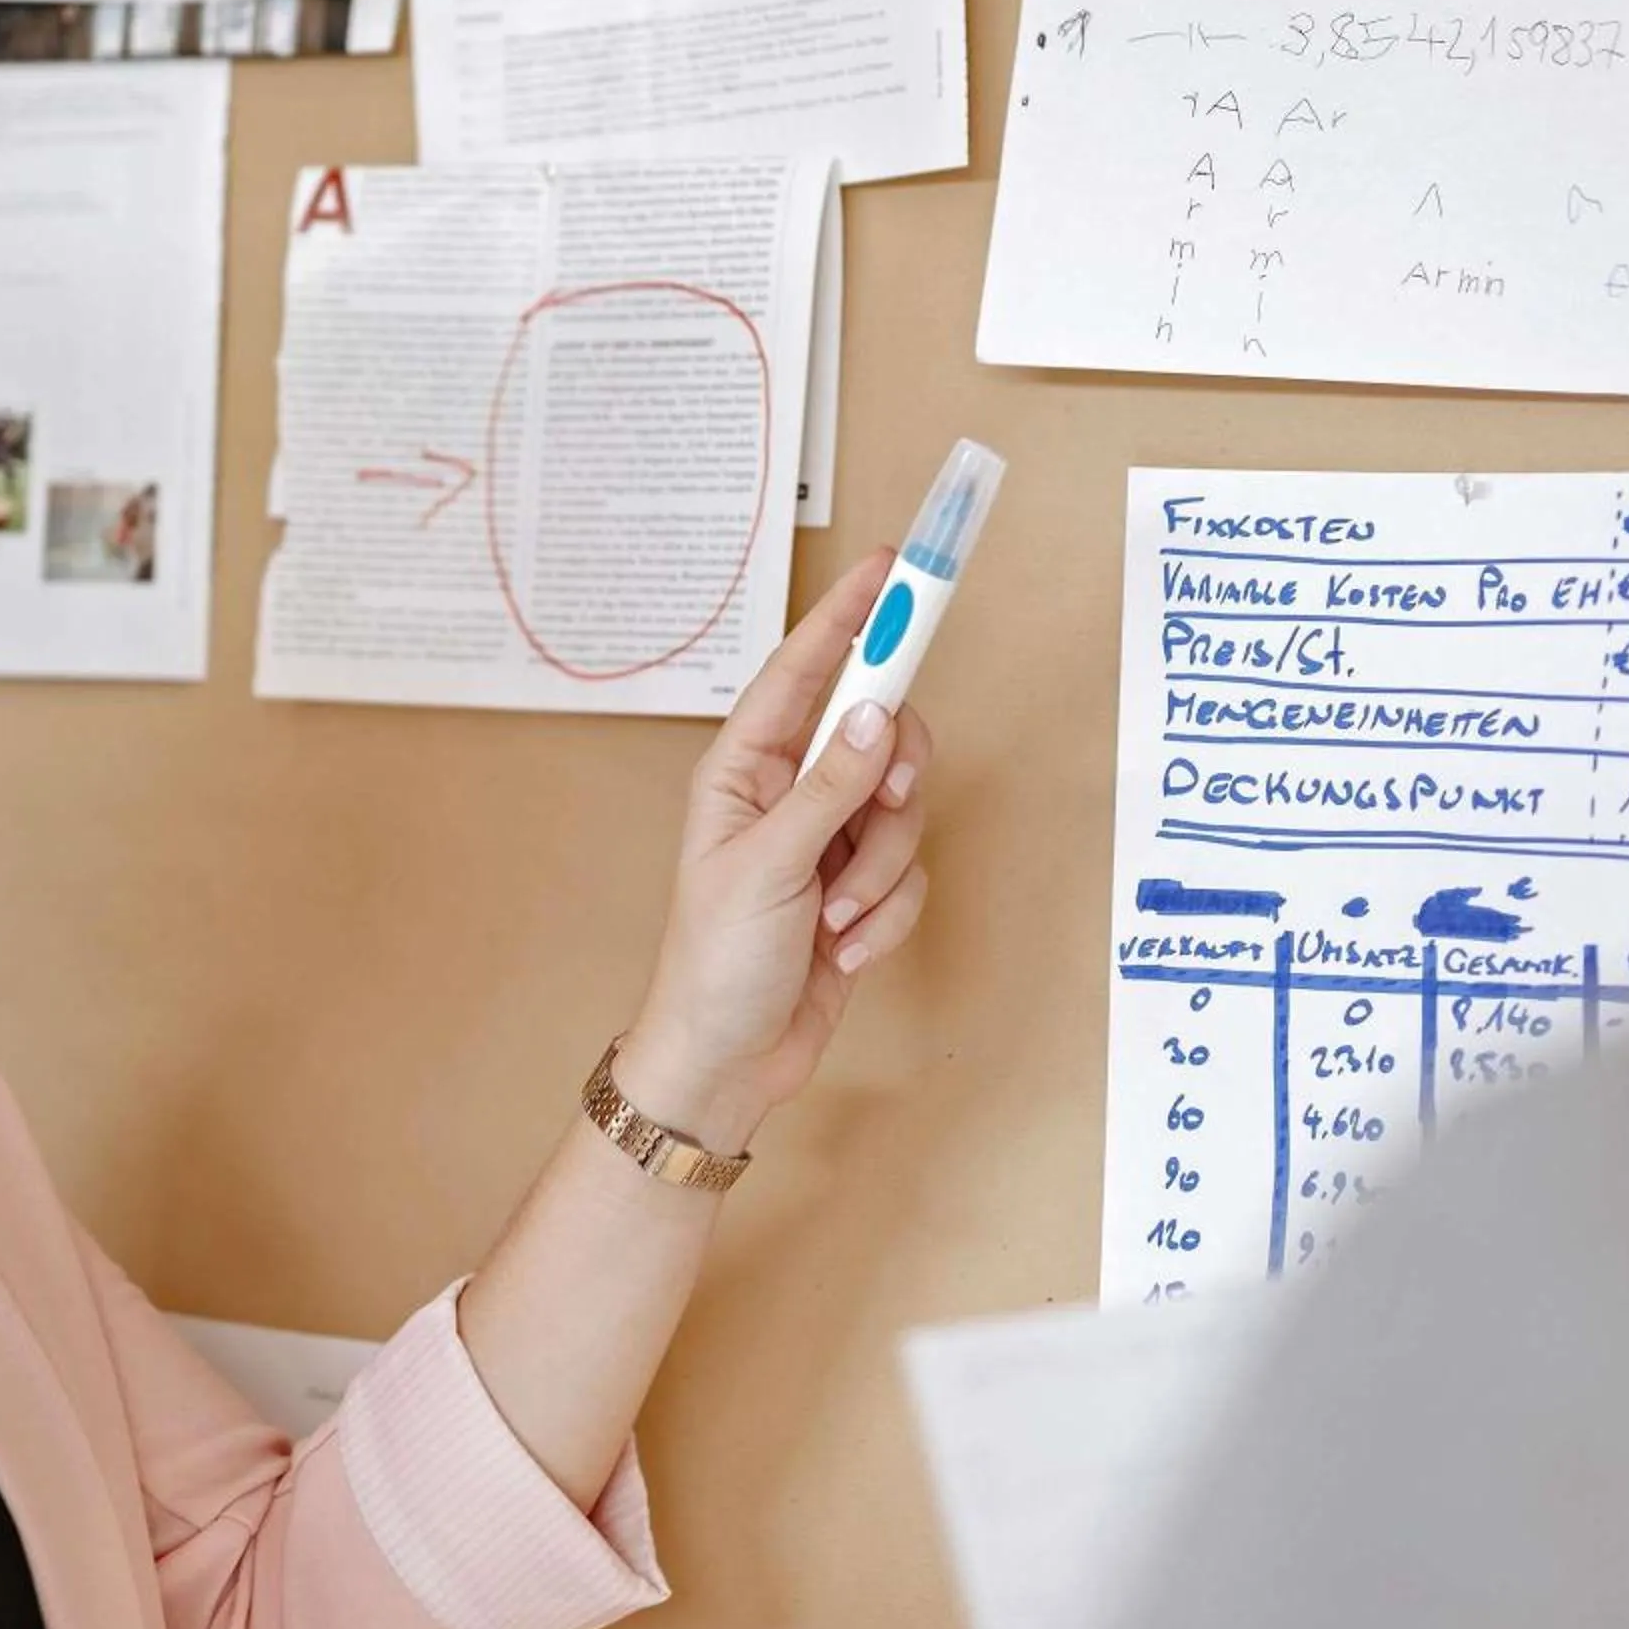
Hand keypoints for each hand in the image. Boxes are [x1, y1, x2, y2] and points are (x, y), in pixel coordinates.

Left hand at [617, 552, 935, 1154]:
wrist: (726, 1063)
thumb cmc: (717, 963)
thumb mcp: (770, 866)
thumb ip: (832, 786)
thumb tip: (880, 715)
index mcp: (746, 767)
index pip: (806, 669)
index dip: (852, 614)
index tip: (894, 565)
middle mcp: (790, 790)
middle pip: (881, 735)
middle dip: (896, 779)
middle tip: (893, 803)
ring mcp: (829, 839)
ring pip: (904, 810)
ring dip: (882, 874)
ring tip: (837, 920)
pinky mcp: (861, 887)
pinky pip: (911, 873)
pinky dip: (886, 915)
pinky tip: (846, 951)